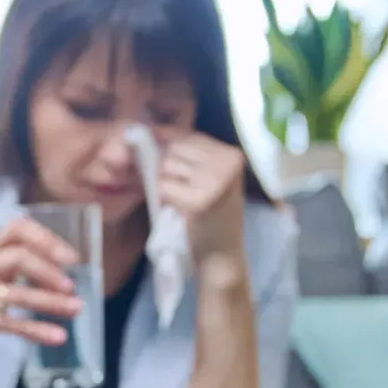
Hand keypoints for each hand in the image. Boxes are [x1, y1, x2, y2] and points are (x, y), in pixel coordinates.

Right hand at [0, 216, 83, 357]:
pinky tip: (56, 337)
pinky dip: (34, 330)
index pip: (17, 228)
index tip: (71, 258)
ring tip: (76, 309)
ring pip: (13, 293)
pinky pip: (5, 323)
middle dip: (48, 271)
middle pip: (17, 257)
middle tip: (72, 286)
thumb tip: (71, 264)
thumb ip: (26, 261)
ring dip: (48, 302)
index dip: (45, 239)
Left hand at [156, 132, 248, 263]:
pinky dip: (163, 199)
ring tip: (179, 200)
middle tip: (178, 189)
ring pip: (167, 167)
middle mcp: (226, 164)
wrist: (221, 254)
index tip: (162, 154)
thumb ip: (192, 156)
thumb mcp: (213, 177)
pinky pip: (163, 187)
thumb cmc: (213, 215)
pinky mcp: (198, 201)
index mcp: (232, 155)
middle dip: (168, 168)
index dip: (170, 144)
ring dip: (165, 184)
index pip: (190, 136)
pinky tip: (176, 210)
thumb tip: (155, 133)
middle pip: (176, 149)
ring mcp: (214, 182)